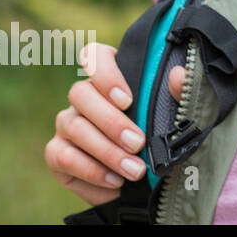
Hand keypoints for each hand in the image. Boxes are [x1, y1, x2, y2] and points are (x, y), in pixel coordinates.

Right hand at [45, 42, 182, 204]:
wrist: (149, 176)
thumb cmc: (161, 134)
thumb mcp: (176, 113)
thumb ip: (180, 92)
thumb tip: (179, 75)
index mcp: (111, 77)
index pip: (94, 56)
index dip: (105, 73)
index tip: (127, 99)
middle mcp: (83, 97)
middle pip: (80, 93)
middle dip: (111, 121)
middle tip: (138, 143)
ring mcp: (66, 124)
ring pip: (74, 127)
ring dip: (107, 151)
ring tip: (135, 169)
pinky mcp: (56, 154)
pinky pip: (64, 158)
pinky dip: (92, 172)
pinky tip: (116, 181)